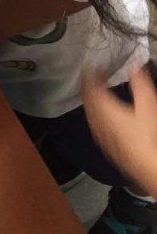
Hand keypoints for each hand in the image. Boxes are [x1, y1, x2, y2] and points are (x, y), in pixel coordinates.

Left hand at [83, 65, 156, 196]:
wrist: (148, 167)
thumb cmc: (148, 136)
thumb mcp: (148, 106)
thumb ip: (140, 84)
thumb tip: (134, 66)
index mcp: (106, 110)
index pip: (90, 88)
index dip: (89, 75)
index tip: (90, 67)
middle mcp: (98, 122)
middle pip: (86, 100)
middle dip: (86, 86)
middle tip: (89, 76)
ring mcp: (100, 135)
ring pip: (88, 113)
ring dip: (89, 100)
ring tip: (93, 92)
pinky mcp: (105, 145)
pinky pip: (93, 124)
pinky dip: (93, 113)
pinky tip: (100, 116)